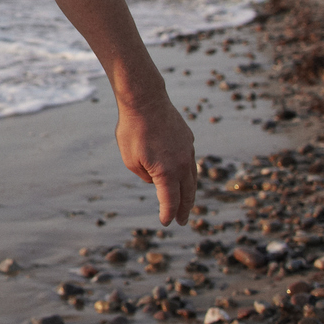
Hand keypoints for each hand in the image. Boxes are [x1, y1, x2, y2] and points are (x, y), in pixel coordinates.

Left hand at [117, 96, 195, 224]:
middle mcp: (182, 164)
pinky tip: (184, 178)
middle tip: (182, 221)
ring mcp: (188, 151)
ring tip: (186, 204)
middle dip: (184, 209)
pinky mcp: (188, 140)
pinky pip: (190, 162)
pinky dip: (189, 174)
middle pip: (187, 193)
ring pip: (192, 178)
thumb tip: (155, 180)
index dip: (168, 214)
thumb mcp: (130, 159)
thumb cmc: (133, 130)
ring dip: (189, 193)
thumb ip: (145, 176)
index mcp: (167, 172)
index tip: (166, 223)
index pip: (170, 200)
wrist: (145, 101)